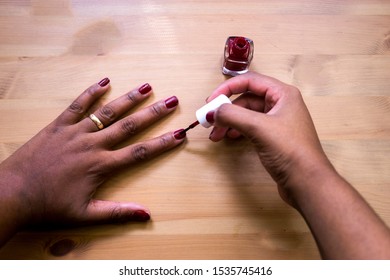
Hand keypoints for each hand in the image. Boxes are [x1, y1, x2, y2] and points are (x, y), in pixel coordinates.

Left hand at [0, 78, 184, 244]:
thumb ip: (117, 213)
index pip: (139, 153)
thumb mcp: (84, 215)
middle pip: (128, 126)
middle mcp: (92, 145)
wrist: (11, 193)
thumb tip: (146, 213)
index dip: (162, 144)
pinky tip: (104, 81)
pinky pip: (77, 105)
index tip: (180, 134)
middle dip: (153, 113)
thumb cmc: (48, 206)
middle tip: (171, 101)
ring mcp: (74, 132)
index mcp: (100, 166)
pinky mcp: (58, 126)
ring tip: (146, 87)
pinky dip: (90, 92)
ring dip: (128, 99)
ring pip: (106, 112)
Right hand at [207, 72, 332, 205]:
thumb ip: (233, 115)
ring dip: (229, 122)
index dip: (227, 88)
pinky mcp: (273, 137)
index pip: (250, 81)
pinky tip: (230, 138)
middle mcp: (280, 104)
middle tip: (209, 122)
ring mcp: (277, 122)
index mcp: (283, 94)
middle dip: (226, 110)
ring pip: (246, 115)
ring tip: (216, 136)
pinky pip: (250, 127)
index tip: (210, 101)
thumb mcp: (259, 128)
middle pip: (246, 99)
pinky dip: (237, 130)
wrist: (307, 183)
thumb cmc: (291, 151)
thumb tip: (213, 112)